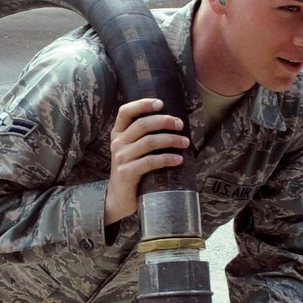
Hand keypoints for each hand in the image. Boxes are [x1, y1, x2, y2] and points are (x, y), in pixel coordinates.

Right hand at [104, 97, 188, 224]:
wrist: (119, 198)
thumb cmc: (132, 171)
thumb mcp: (133, 150)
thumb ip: (144, 137)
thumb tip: (173, 123)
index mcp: (118, 134)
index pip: (125, 112)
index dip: (142, 104)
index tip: (161, 104)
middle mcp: (117, 143)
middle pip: (142, 125)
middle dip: (164, 121)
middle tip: (180, 124)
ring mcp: (121, 158)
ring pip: (149, 142)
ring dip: (170, 140)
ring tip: (185, 142)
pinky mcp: (127, 173)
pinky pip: (150, 162)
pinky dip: (167, 159)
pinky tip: (178, 159)